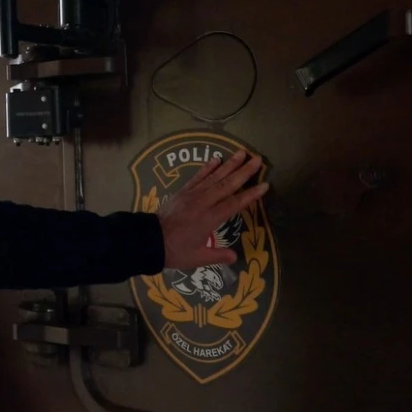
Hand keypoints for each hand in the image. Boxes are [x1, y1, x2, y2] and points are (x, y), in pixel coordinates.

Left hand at [156, 150, 268, 269]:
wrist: (147, 239)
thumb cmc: (173, 251)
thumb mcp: (197, 258)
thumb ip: (218, 256)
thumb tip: (235, 256)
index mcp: (209, 219)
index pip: (234, 204)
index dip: (250, 195)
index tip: (264, 185)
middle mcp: (202, 203)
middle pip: (226, 185)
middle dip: (243, 172)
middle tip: (257, 159)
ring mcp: (191, 195)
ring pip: (213, 177)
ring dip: (228, 165)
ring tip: (242, 153)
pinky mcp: (182, 192)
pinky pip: (197, 177)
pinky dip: (207, 168)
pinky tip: (216, 159)